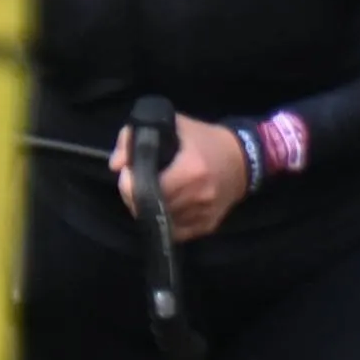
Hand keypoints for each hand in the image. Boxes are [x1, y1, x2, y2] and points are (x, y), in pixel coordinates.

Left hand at [111, 111, 251, 240]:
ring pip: (161, 222)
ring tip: (151, 194)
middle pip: (151, 207)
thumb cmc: (206, 140)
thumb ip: (137, 137)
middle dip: (134, 196)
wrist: (244, 159)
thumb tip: (115, 165)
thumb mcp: (174, 127)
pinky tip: (166, 207)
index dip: (129, 183)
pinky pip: (176, 232)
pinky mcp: (207, 226)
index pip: (147, 188)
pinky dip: (165, 222)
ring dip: (149, 210)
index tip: (127, 173)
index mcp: (191, 170)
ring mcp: (204, 214)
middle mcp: (199, 196)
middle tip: (136, 184)